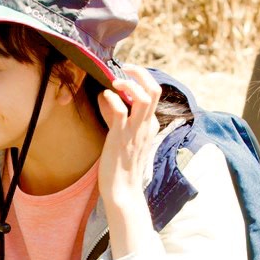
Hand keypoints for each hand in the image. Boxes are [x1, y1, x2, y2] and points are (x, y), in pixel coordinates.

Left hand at [96, 65, 160, 200]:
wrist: (122, 191)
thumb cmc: (121, 166)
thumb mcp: (122, 136)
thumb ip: (115, 116)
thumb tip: (105, 97)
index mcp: (150, 125)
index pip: (153, 95)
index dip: (138, 82)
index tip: (122, 81)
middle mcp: (146, 125)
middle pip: (154, 89)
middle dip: (140, 73)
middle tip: (125, 68)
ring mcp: (135, 131)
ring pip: (144, 97)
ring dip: (129, 84)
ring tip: (115, 83)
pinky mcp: (121, 137)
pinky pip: (121, 111)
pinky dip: (112, 99)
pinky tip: (105, 97)